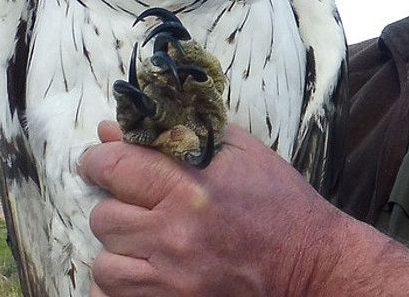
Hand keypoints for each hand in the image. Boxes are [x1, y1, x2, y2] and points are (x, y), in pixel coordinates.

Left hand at [79, 121, 338, 296]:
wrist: (310, 266)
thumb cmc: (278, 203)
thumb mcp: (240, 154)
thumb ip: (179, 134)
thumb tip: (113, 128)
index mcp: (193, 188)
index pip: (116, 167)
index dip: (98, 159)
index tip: (100, 160)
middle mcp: (176, 234)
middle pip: (104, 216)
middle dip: (116, 205)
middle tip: (138, 203)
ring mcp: (172, 279)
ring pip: (104, 261)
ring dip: (119, 248)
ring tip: (144, 240)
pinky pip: (112, 296)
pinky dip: (121, 283)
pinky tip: (146, 269)